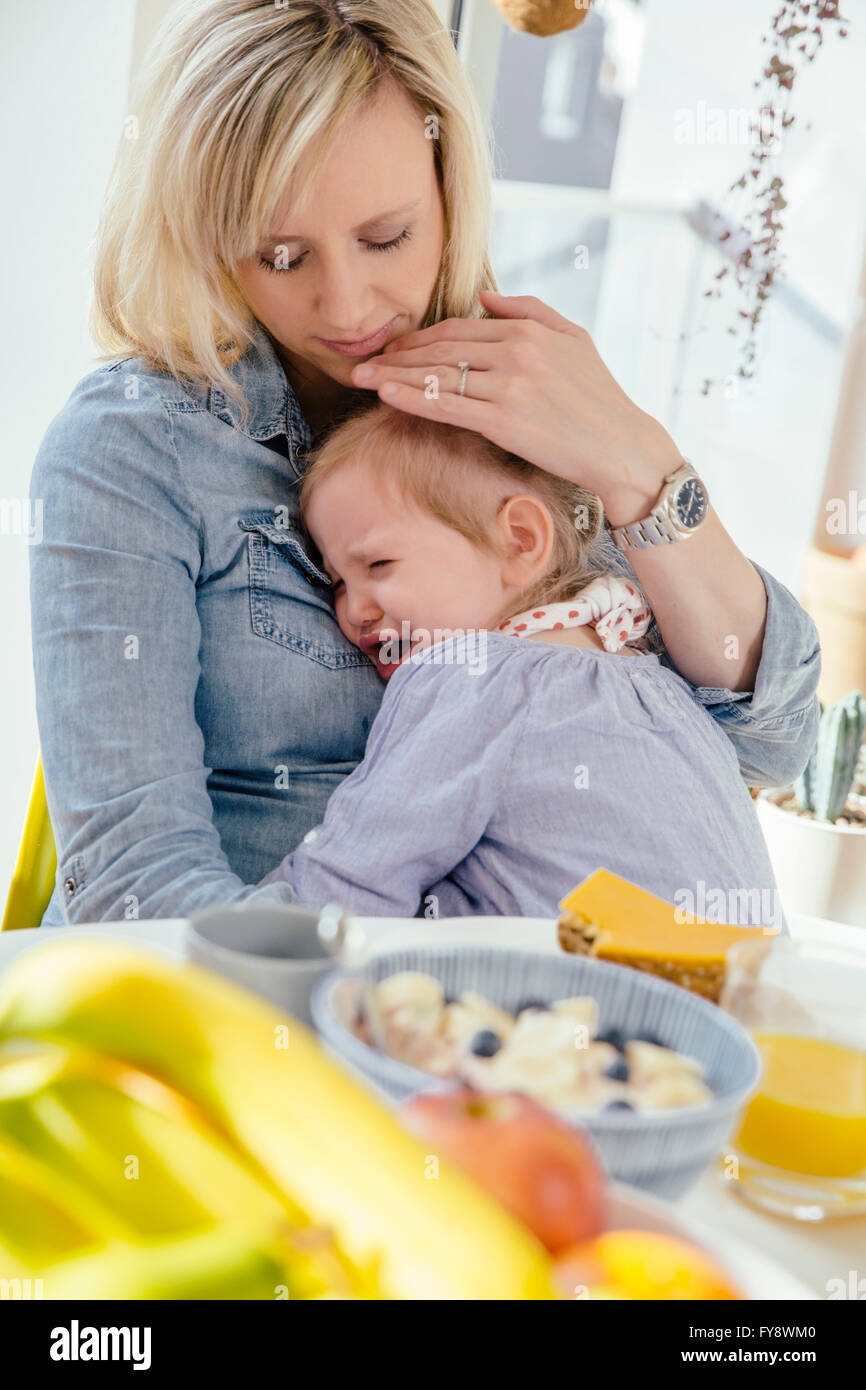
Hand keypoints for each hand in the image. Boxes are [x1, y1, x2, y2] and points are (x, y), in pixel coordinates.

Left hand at [350, 291, 680, 522]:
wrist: (621, 447)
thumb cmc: (600, 399)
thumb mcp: (574, 340)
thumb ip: (531, 310)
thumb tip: (486, 296)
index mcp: (528, 330)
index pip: (458, 328)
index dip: (419, 338)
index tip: (393, 348)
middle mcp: (516, 351)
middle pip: (440, 347)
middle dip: (397, 354)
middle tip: (364, 361)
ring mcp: (509, 385)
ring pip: (438, 374)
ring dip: (393, 375)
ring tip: (361, 377)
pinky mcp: (505, 421)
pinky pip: (447, 405)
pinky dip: (412, 397)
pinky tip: (385, 394)